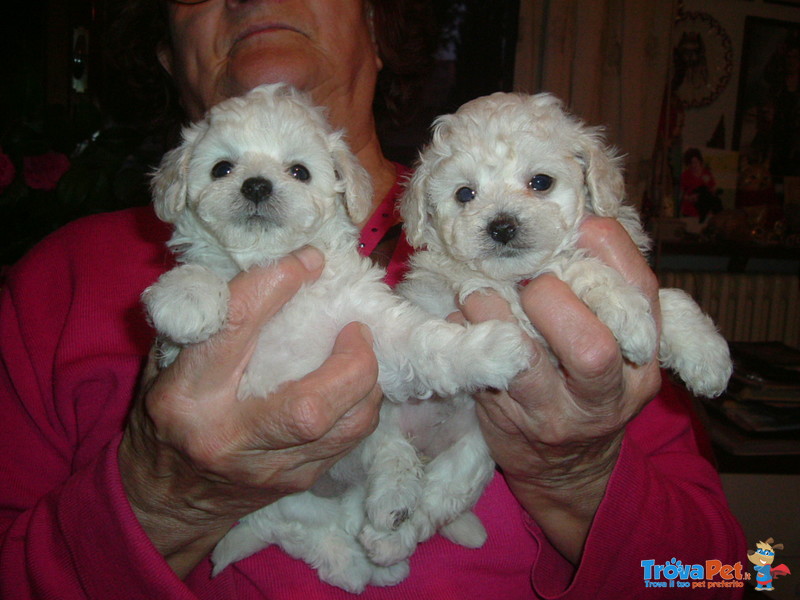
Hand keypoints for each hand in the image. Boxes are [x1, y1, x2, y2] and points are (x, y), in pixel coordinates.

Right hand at [119, 247, 382, 577]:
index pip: (235, 331)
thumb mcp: (167, 360)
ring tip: (359, 351)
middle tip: (355, 328)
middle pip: (309, 406)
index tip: (308, 260)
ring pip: (344, 427)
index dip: (277, 286)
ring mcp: (270, 469)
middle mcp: (230, 439)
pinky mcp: (298, 482)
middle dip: (349, 361)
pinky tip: (354, 382)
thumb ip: (209, 318)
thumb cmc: (166, 415)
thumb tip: (270, 269)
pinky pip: (350, 439)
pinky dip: (362, 403)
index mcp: (186, 397)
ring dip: (366, 381)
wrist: (167, 499)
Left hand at [458, 217, 662, 562]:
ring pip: (526, 360)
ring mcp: (557, 414)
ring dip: (493, 309)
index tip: (576, 224)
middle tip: (527, 281)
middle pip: (592, 346)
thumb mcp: (619, 346)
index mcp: (644, 358)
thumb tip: (575, 223)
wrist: (567, 469)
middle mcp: (609, 393)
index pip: (641, 295)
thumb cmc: (588, 388)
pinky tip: (463, 319)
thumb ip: (606, 293)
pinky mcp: (512, 424)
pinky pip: (481, 367)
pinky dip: (465, 331)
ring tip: (480, 292)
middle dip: (549, 296)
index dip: (608, 250)